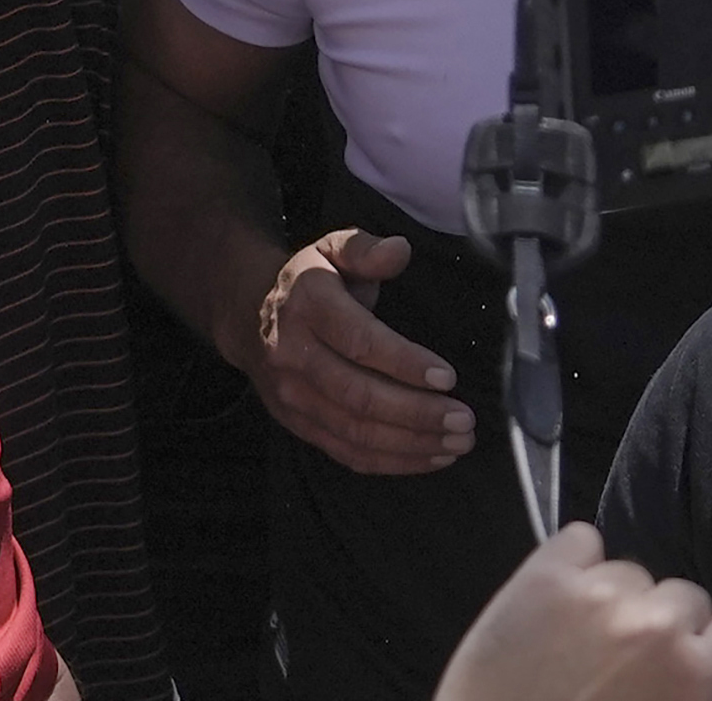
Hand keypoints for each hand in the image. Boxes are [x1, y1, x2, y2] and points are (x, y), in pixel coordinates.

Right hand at [251, 229, 467, 472]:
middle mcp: (294, 354)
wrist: (248, 315)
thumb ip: (365, 249)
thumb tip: (400, 250)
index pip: (359, 341)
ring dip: (411, 444)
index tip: (448, 377)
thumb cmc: (308, 283)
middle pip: (359, 396)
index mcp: (307, 305)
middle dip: (417, 414)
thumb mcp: (331, 250)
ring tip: (457, 444)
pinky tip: (430, 457)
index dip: (404, 363)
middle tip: (463, 420)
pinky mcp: (298, 424)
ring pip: (355, 432)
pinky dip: (392, 462)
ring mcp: (292, 395)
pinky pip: (347, 452)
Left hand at [441, 527, 711, 700]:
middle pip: (685, 595)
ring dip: (618, 599)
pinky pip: (580, 540)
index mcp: (696, 673)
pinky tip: (561, 604)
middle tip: (631, 660)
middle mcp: (654, 626)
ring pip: (632, 571)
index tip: (699, 654)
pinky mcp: (543, 577)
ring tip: (587, 640)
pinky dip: (575, 563)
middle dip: (665, 624)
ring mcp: (597, 595)